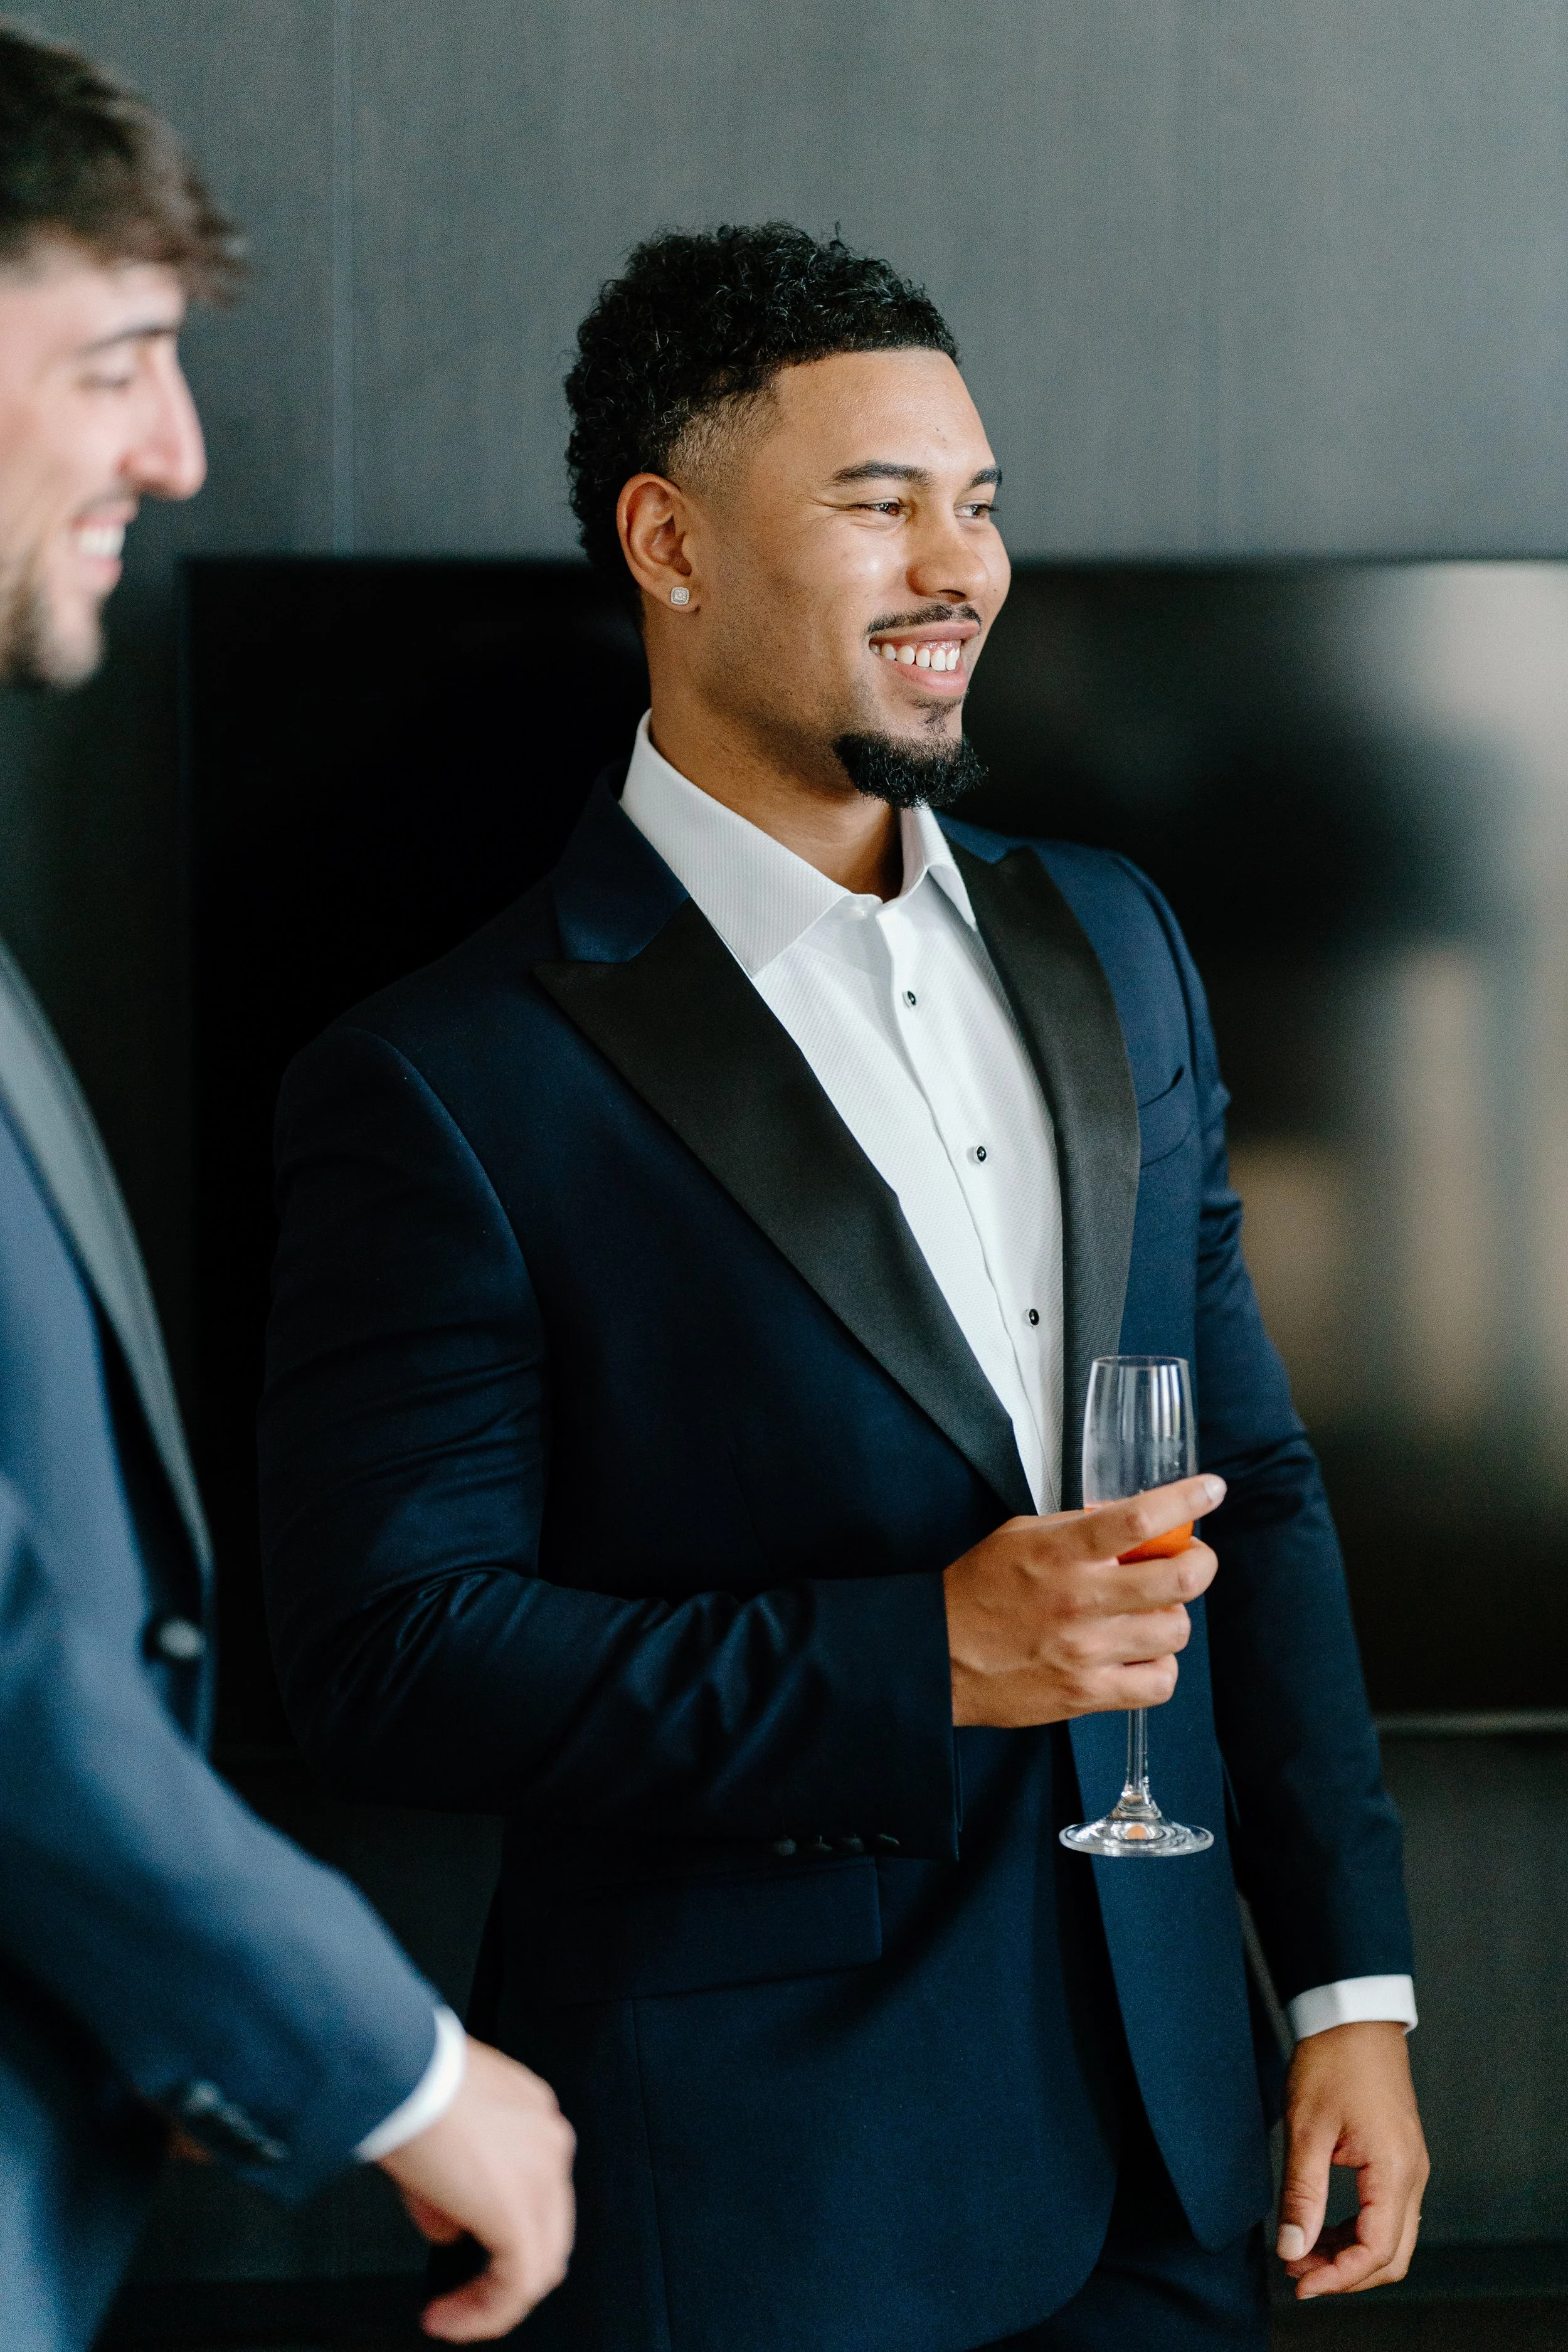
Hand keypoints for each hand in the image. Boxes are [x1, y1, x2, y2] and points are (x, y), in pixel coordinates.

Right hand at [377, 2036, 575, 2341]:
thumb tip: (448, 2225)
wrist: (399, 2073)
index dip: (502, 2225)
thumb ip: (452, 2180)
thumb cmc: (405, 2082)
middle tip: (465, 2296)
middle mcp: (548, 2141)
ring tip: (454, 2316)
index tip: (461, 2242)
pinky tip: (450, 2319)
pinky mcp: (520, 2215)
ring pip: (541, 2261)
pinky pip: (517, 2286)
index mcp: (531, 2113)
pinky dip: (486, 2313)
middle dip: (504, 2268)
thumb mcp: (436, 2130)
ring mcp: (542, 2178)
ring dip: (494, 2299)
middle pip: (548, 2228)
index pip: (534, 2186)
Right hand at [943, 1475, 1224, 1727]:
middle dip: (1200, 1562)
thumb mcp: (1019, 1535)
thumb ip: (1076, 1527)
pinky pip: (1159, 1683)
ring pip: (1176, 1631)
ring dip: (1173, 1616)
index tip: (1210, 1489)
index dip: (1186, 1499)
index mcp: (1061, 1553)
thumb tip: (1131, 1521)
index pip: (1139, 1519)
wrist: (938, 1655)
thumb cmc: (977, 1591)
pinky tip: (1140, 1654)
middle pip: (1179, 1579)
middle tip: (1193, 1559)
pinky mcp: (1088, 1694)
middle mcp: (1080, 1600)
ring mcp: (1087, 1652)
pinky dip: (1160, 1666)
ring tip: (1150, 1612)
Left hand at [1277, 2021, 1428, 2297]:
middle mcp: (1412, 2175)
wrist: (1353, 2016)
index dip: (1338, 2277)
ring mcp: (1410, 2167)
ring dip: (1350, 2254)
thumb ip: (1301, 2194)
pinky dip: (1357, 2231)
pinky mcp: (1400, 2158)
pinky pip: (1387, 2213)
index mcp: (1394, 2170)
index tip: (1297, 2281)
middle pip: (1392, 2255)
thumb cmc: (1331, 2062)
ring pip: (1392, 2238)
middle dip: (1345, 2274)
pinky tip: (1321, 2226)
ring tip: (1301, 2249)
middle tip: (1297, 2271)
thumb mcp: (1307, 2130)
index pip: (1376, 2251)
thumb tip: (1291, 2248)